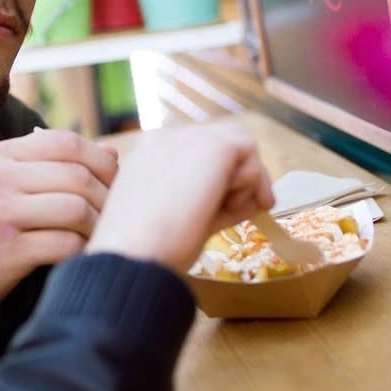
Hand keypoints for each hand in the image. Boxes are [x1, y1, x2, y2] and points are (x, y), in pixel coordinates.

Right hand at [0, 128, 118, 325]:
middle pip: (78, 175)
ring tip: (98, 239)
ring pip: (76, 209)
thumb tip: (113, 153)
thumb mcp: (1, 188)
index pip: (66, 142)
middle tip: (115, 219)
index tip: (113, 186)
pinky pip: (65, 245)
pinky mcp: (5, 253)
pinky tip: (80, 258)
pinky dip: (83, 252)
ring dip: (97, 227)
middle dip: (107, 198)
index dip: (101, 162)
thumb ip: (51, 169)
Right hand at [84, 121, 273, 274]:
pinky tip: (229, 205)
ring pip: (239, 144)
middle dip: (241, 173)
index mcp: (150, 155)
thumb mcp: (181, 219)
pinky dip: (251, 181)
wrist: (134, 252)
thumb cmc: (149, 248)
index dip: (221, 177)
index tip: (228, 206)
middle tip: (255, 207)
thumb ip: (213, 203)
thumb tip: (253, 201)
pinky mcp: (215, 145)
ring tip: (230, 210)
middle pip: (222, 142)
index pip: (198, 153)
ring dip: (245, 177)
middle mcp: (168, 138)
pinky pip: (249, 153)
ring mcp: (190, 137)